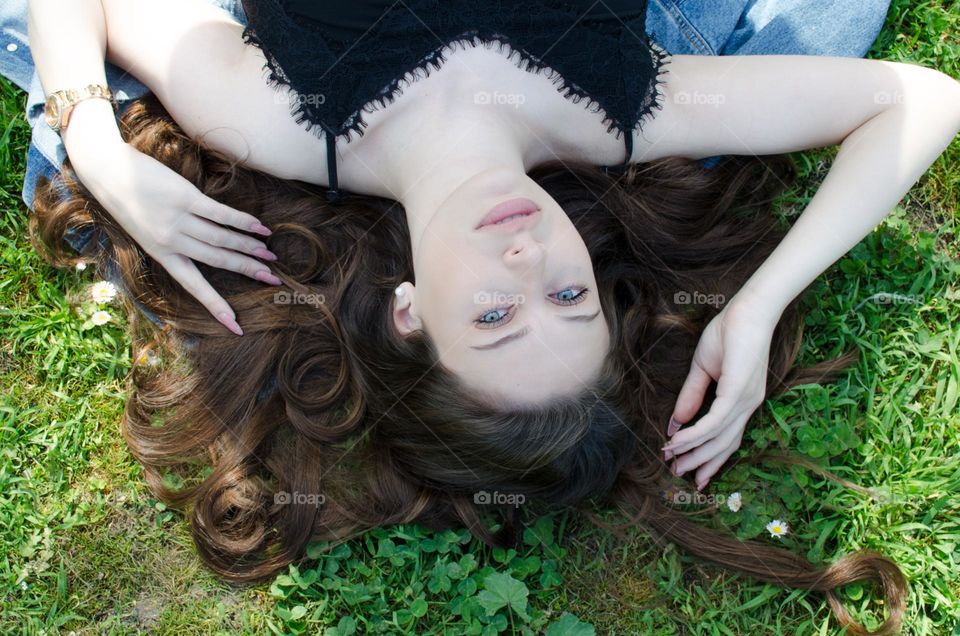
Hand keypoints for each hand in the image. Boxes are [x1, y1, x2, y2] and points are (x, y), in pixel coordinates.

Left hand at [71, 140, 282, 334]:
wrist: (107, 172)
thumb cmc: (129, 202)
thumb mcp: (146, 232)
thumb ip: (174, 243)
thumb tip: (208, 249)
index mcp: (161, 255)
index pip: (193, 286)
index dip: (216, 306)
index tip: (236, 326)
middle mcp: (171, 241)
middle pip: (218, 260)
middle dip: (248, 270)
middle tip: (272, 279)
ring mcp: (178, 219)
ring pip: (222, 239)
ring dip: (250, 247)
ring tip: (270, 254)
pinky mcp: (185, 198)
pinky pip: (221, 214)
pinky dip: (243, 222)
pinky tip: (260, 228)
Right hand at [661, 294, 781, 489]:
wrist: (747, 309)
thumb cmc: (729, 331)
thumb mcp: (703, 368)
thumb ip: (692, 395)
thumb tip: (677, 422)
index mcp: (742, 400)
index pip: (727, 437)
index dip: (709, 455)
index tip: (691, 470)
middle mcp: (747, 405)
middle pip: (724, 444)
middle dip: (700, 462)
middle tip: (679, 475)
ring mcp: (745, 400)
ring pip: (719, 438)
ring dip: (694, 453)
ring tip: (674, 463)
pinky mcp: (738, 392)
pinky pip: (714, 421)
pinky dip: (695, 434)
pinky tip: (678, 440)